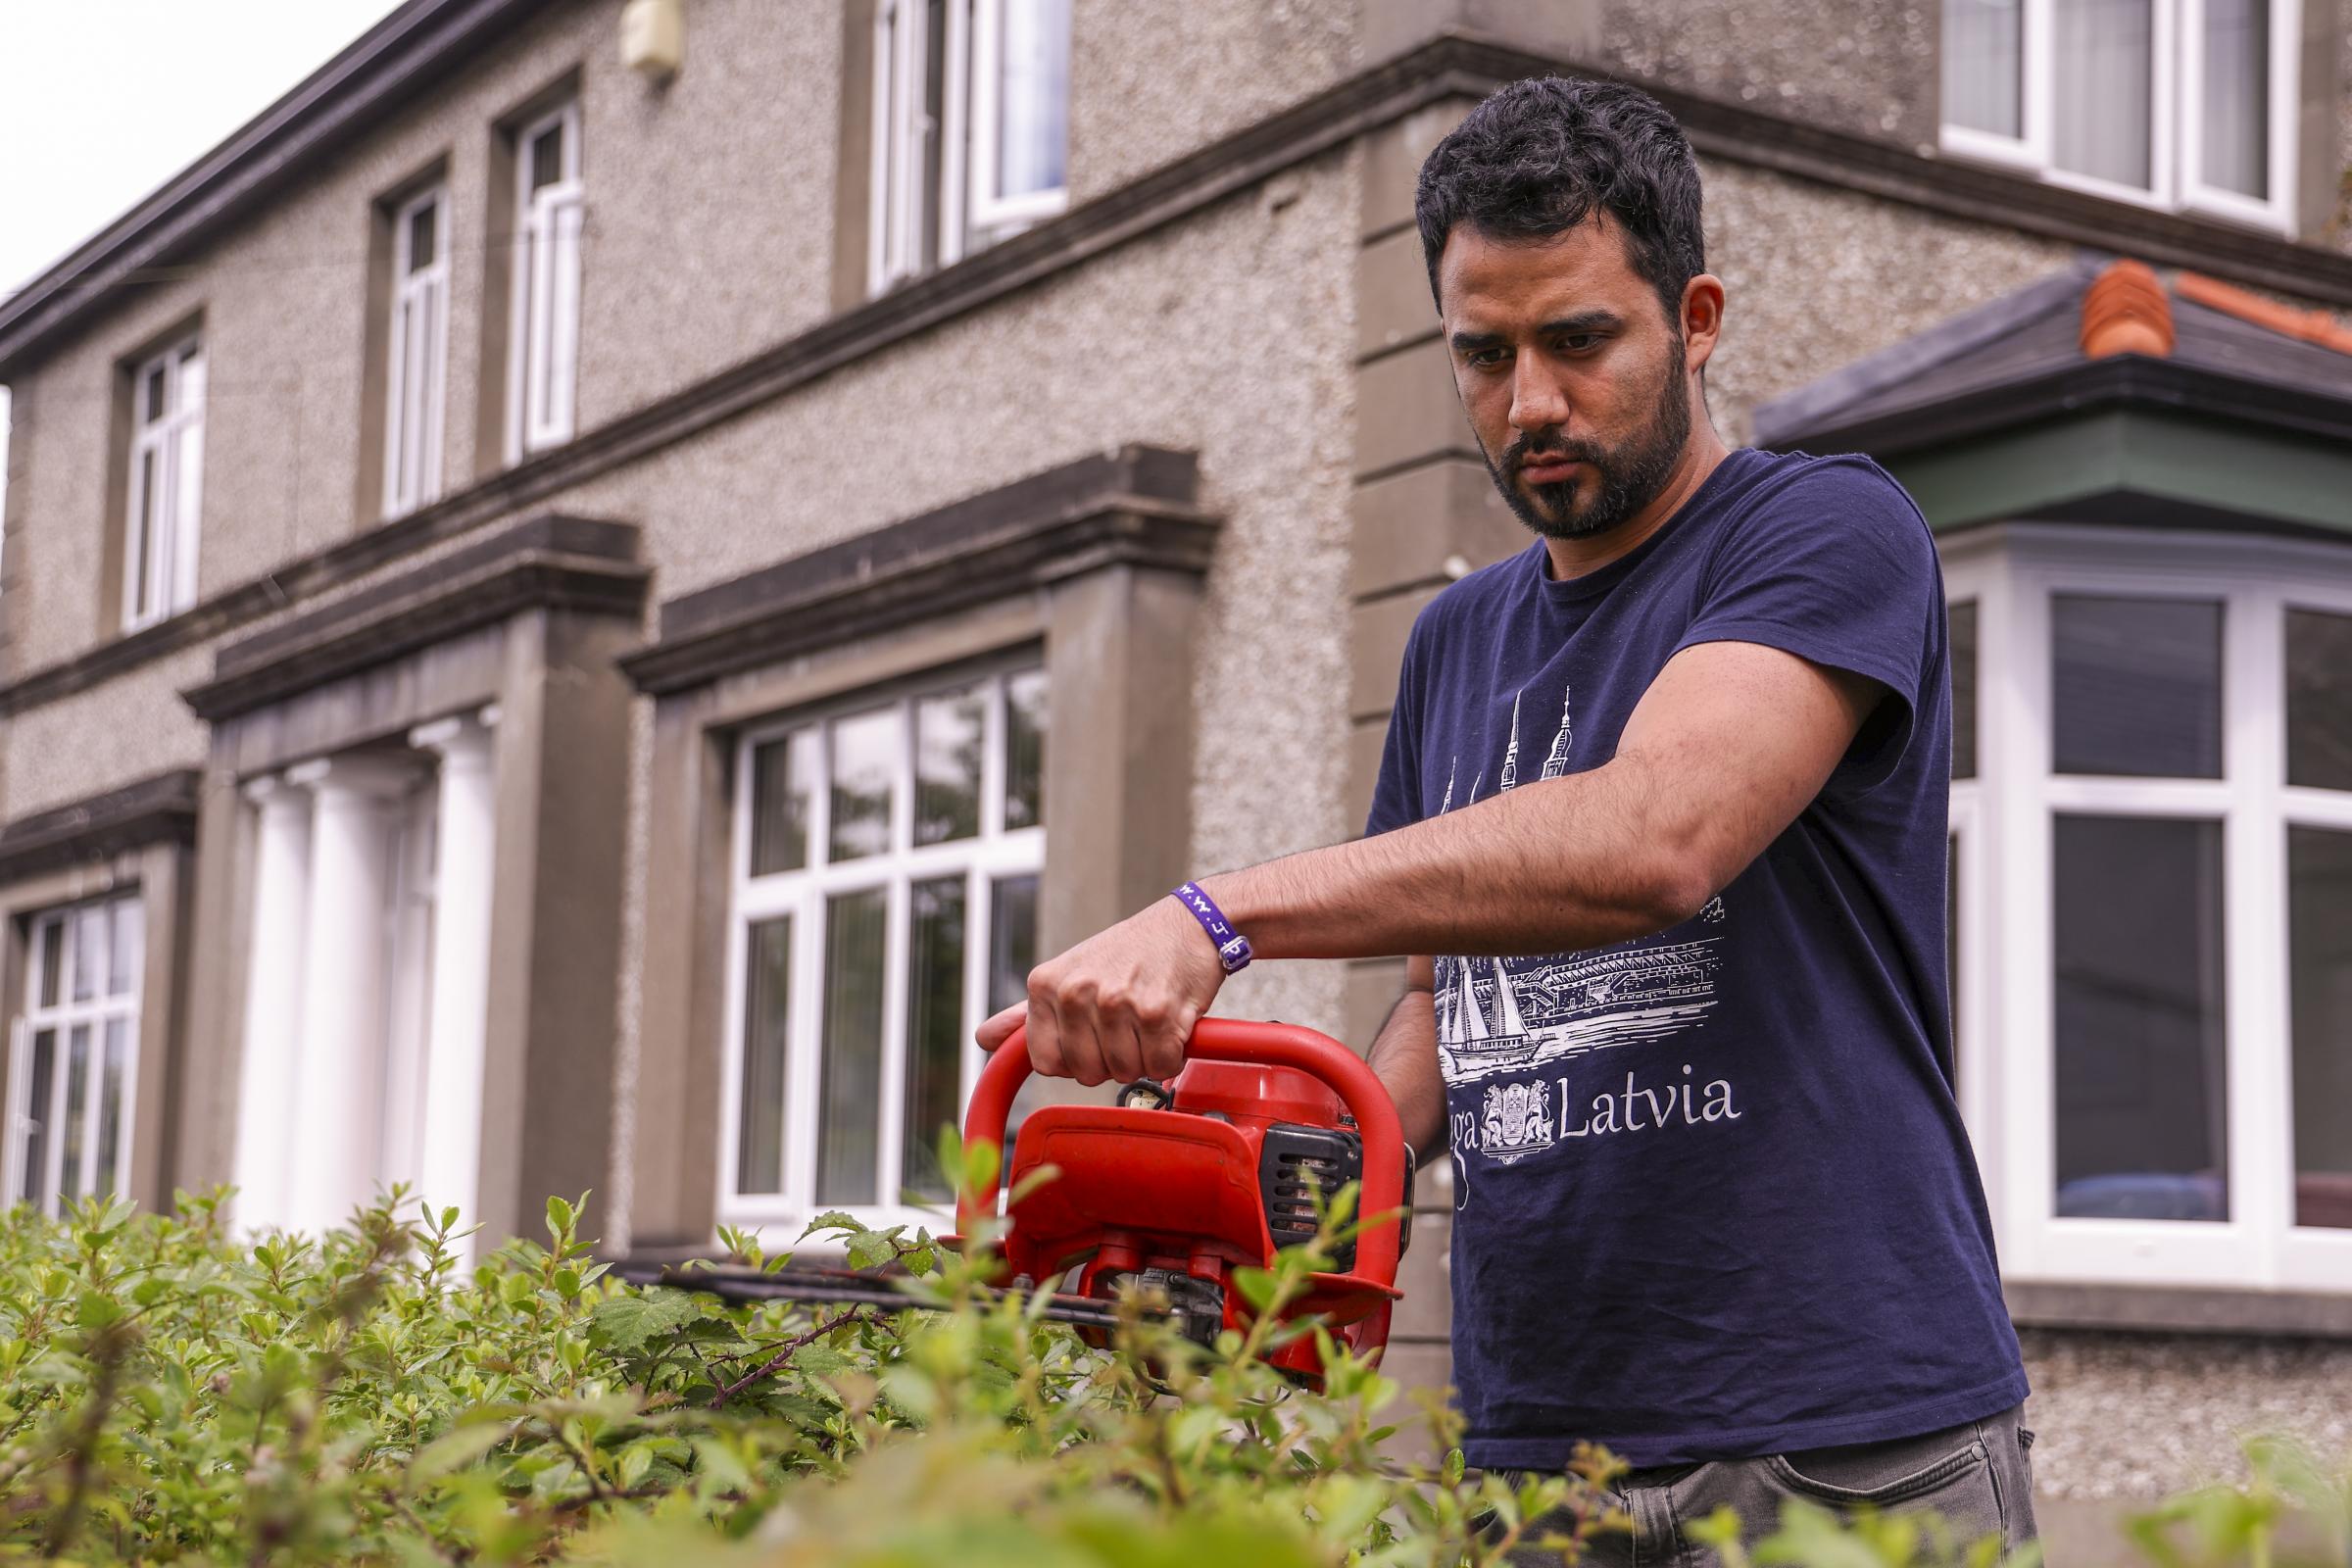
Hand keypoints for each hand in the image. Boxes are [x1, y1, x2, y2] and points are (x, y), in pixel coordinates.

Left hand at [973, 896, 1227, 1085]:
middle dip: (1112, 1059)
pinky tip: (1171, 1022)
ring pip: (1124, 1072)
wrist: (1190, 923)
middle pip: (1087, 1073)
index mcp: (1045, 984)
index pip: (1046, 1063)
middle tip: (1127, 1024)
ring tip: (1148, 1019)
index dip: (1075, 1059)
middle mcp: (1075, 992)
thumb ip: (1025, 1014)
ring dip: (1144, 1056)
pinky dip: (1171, 1054)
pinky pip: (1160, 1066)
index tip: (1092, 1036)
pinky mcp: (1155, 1013)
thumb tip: (983, 1040)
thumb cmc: (1129, 952)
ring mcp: (1115, 1002)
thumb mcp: (1069, 972)